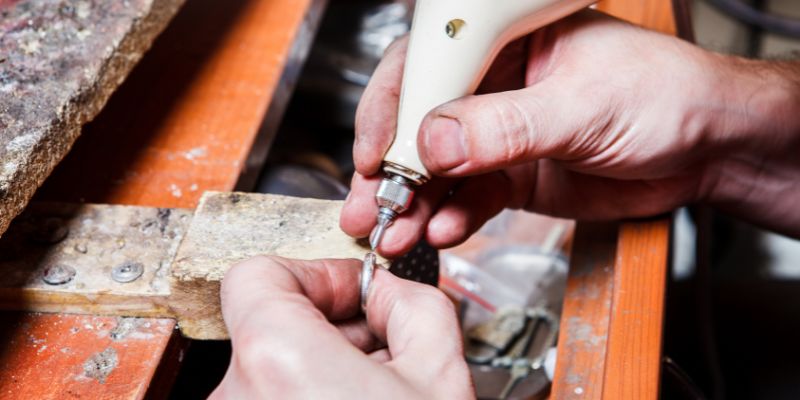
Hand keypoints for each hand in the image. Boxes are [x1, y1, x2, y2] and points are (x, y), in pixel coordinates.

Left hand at [210, 256, 472, 398]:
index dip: (316, 273)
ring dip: (323, 360)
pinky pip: (267, 394)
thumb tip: (389, 291)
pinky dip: (309, 390)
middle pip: (270, 320)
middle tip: (380, 344)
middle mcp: (237, 394)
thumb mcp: (440, 377)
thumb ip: (415, 306)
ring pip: (271, 364)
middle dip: (331, 321)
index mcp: (276, 361)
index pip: (258, 273)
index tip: (353, 293)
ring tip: (375, 386)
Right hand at [341, 9, 799, 255]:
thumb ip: (505, 125)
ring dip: (413, 203)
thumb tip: (436, 141)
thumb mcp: (581, 105)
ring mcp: (500, 134)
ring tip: (396, 232)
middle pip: (420, 122)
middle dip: (389, 167)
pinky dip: (451, 218)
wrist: (709, 152)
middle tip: (369, 204)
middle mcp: (494, 84)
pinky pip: (469, 198)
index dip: (393, 110)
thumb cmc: (666, 95)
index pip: (428, 67)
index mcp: (505, 41)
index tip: (376, 153)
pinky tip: (441, 231)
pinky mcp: (513, 176)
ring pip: (439, 168)